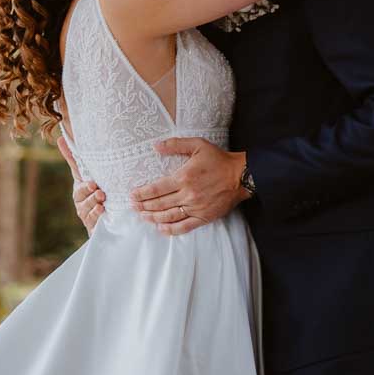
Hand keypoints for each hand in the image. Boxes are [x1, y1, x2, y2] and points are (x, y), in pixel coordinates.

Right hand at [56, 134, 104, 236]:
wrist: (100, 216)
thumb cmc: (91, 192)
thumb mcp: (84, 175)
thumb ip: (73, 158)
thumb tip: (60, 138)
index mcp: (78, 189)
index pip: (79, 185)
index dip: (84, 185)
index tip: (92, 183)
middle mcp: (80, 202)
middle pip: (81, 197)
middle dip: (89, 194)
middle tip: (99, 191)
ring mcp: (85, 214)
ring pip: (87, 209)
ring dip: (94, 204)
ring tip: (102, 199)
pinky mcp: (92, 225)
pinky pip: (93, 220)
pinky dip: (97, 215)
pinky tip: (103, 211)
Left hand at [130, 138, 246, 236]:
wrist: (241, 175)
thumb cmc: (219, 159)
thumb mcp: (197, 145)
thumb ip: (175, 145)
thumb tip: (156, 146)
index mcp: (183, 177)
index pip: (156, 188)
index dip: (142, 193)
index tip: (132, 195)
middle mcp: (188, 194)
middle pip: (160, 203)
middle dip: (143, 206)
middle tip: (132, 207)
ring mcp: (196, 207)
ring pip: (169, 216)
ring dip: (153, 217)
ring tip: (142, 217)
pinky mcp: (205, 217)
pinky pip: (185, 226)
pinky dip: (172, 229)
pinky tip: (161, 228)